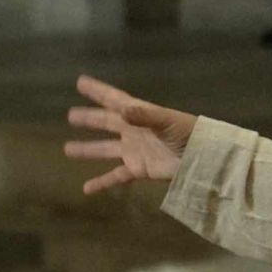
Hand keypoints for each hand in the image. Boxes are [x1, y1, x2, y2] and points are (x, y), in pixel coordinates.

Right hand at [64, 75, 196, 194]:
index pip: (113, 99)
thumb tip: (123, 111)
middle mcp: (133, 130)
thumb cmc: (189, 134)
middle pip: (106, 122)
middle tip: (70, 115)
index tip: (80, 82)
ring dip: (87, 150)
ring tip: (67, 150)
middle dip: (89, 119)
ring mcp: (134, 151)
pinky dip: (101, 182)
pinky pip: (115, 176)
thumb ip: (145, 116)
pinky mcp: (138, 169)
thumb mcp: (167, 122)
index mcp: (139, 114)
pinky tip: (86, 189)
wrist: (204, 158)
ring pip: (105, 149)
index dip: (97, 91)